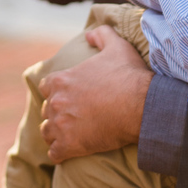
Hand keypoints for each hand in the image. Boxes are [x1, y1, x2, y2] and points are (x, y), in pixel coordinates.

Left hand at [38, 26, 151, 162]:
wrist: (142, 105)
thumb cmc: (128, 75)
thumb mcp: (116, 46)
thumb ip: (101, 35)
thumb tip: (89, 34)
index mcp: (61, 80)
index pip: (45, 87)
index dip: (55, 91)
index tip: (67, 97)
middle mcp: (56, 102)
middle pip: (47, 110)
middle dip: (57, 113)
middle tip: (72, 117)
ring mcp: (61, 125)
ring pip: (47, 132)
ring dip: (55, 133)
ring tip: (68, 136)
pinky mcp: (69, 146)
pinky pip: (54, 154)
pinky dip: (59, 154)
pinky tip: (68, 153)